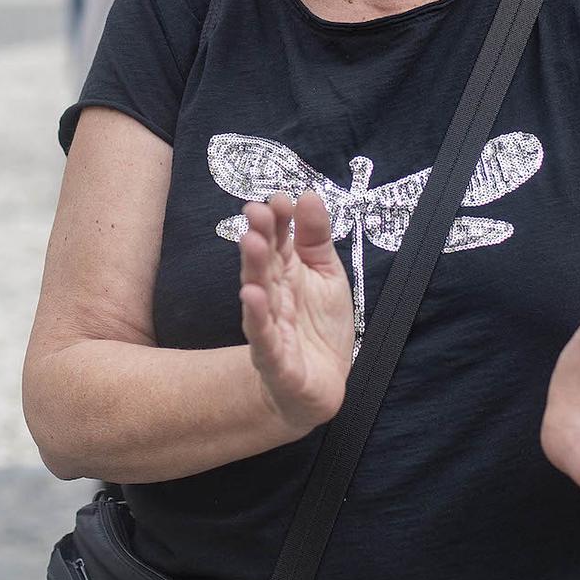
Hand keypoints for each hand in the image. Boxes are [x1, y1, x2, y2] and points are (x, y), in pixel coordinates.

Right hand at [239, 192, 354, 436]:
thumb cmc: (319, 326)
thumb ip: (317, 237)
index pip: (278, 239)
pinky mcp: (274, 359)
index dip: (278, 220)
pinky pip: (264, 337)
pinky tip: (252, 297)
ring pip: (259, 294)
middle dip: (260, 235)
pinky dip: (257, 318)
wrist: (322, 384)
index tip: (280, 199)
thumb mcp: (327, 273)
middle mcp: (273, 295)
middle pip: (264, 262)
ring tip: (252, 242)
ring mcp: (271, 326)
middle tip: (257, 211)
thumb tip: (308, 195)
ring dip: (253, 269)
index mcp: (286, 272)